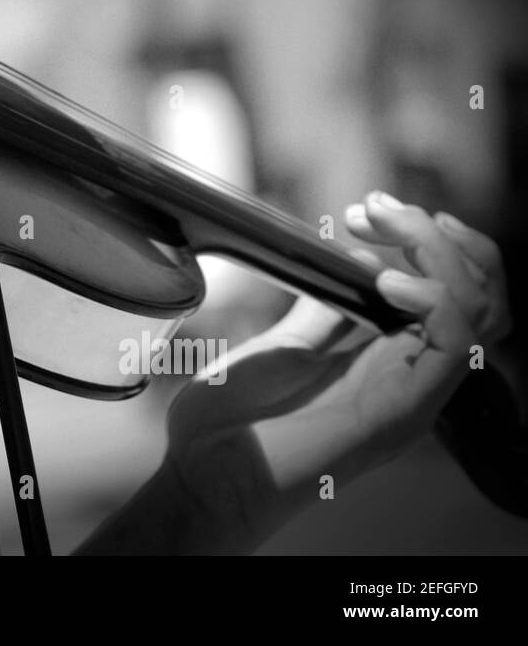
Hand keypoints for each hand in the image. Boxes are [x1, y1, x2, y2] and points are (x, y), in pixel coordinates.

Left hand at [85, 191, 507, 553]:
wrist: (204, 475)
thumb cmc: (231, 422)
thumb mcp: (282, 347)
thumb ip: (323, 311)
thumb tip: (352, 262)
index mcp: (384, 359)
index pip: (453, 294)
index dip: (429, 241)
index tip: (371, 210)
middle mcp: (408, 375)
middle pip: (481, 296)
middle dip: (439, 235)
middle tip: (376, 209)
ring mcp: (410, 393)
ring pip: (481, 310)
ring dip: (441, 253)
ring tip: (385, 230)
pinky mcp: (403, 410)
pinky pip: (455, 345)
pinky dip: (436, 298)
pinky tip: (389, 280)